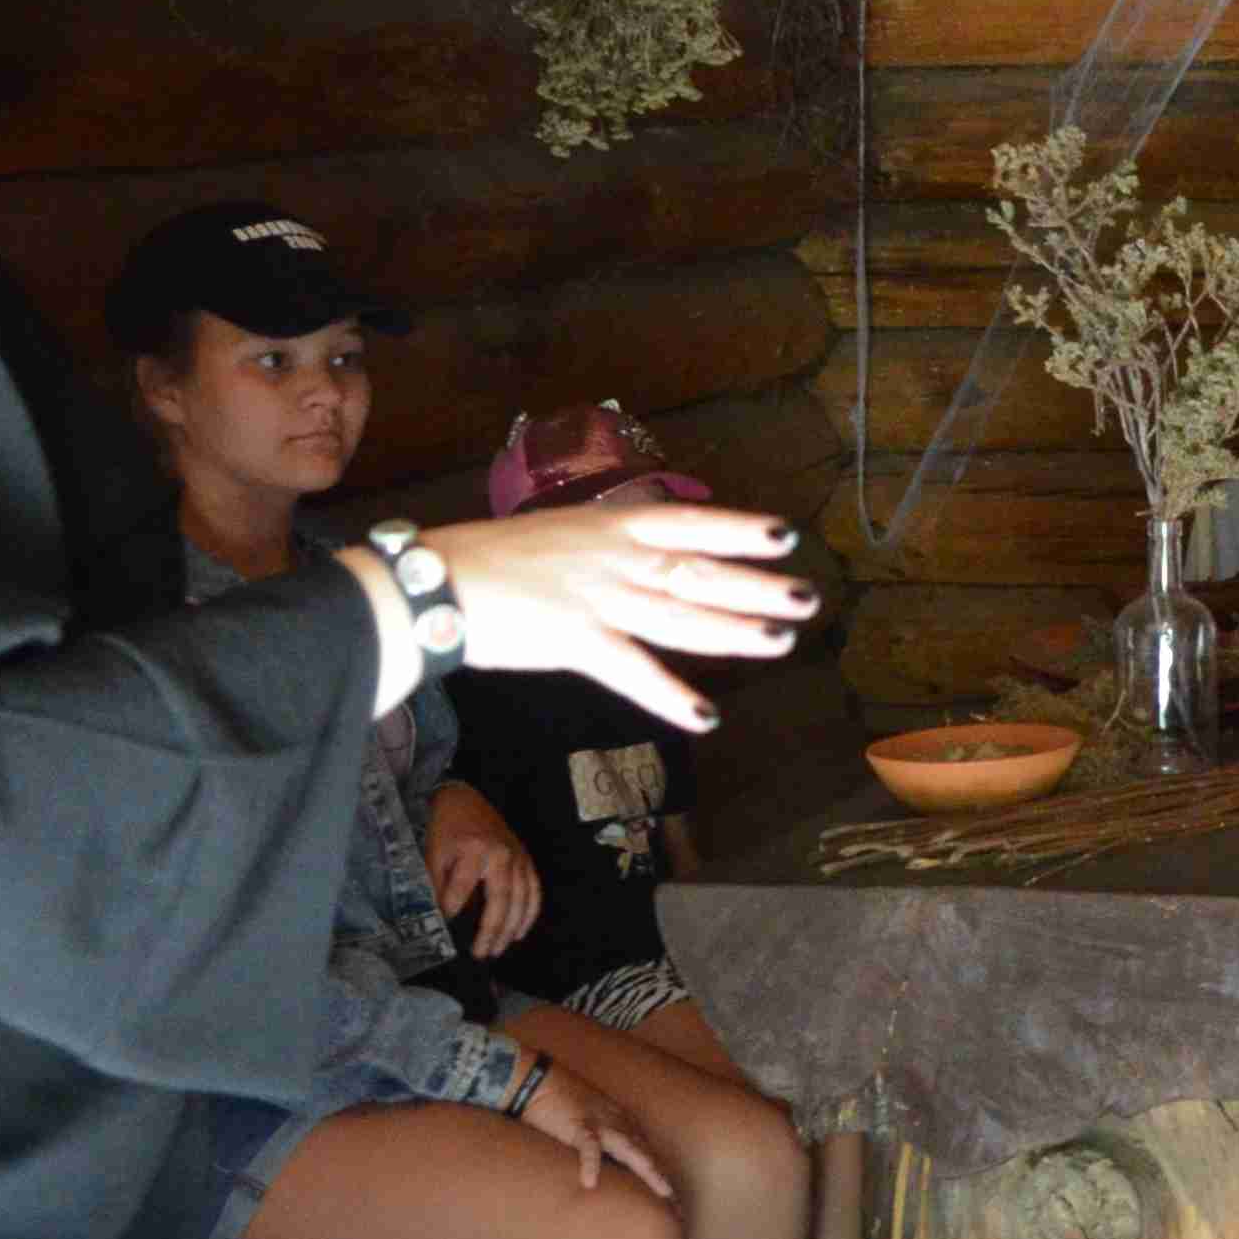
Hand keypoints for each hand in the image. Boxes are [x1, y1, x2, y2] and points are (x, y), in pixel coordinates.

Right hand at [415, 504, 814, 734]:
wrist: (432, 583)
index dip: (738, 529)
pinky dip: (670, 696)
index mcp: (607, 526)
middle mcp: (613, 558)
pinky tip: (706, 716)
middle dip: (756, 588)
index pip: (688, 522)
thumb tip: (643, 559)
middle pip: (698, 572)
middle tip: (807, 598)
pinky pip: (633, 672)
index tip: (784, 536)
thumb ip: (602, 549)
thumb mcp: (556, 534)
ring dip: (734, 632)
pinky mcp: (576, 641)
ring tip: (780, 641)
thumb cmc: (485, 559)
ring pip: (681, 617)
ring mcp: (598, 599)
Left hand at [424, 782, 540, 956]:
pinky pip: (534, 891)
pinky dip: (529, 914)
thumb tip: (439, 915)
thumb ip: (437, 882)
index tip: (446, 925)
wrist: (467, 799)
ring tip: (498, 949)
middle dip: (490, 930)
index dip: (453, 908)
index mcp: (476, 849)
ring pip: (521, 900)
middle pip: (500, 900)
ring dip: (510, 929)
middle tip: (481, 953)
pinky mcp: (527, 860)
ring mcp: (519, 858)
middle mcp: (503, 855)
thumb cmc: (448, 828)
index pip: (464, 887)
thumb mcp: (434, 851)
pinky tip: (519, 933)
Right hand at [511, 1057, 674, 1199]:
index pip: (649, 1153)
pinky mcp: (578, 1125)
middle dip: (665, 1179)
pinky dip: (590, 1164)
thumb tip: (606, 1170)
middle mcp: (618, 1124)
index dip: (662, 1175)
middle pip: (648, 1154)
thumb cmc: (561, 1105)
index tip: (674, 1200)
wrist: (539, 1081)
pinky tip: (590, 1183)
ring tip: (664, 1193)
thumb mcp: (591, 1124)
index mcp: (622, 1125)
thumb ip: (603, 1143)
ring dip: (649, 1171)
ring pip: (631, 1150)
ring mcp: (601, 1124)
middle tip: (680, 1206)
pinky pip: (588, 1147)